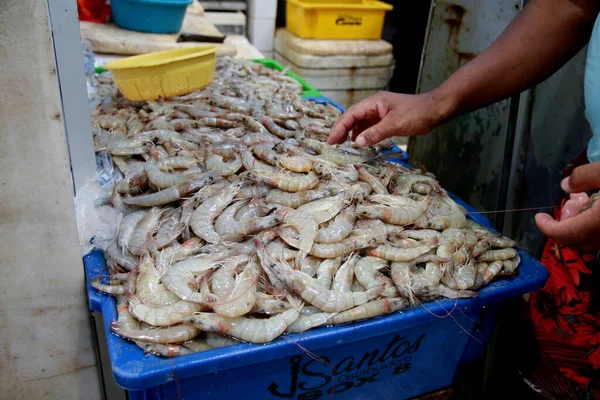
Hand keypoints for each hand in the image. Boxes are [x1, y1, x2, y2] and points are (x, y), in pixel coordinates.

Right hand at [327, 91, 448, 146]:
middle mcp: (374, 106)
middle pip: (352, 118)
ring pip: (359, 123)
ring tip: (343, 146)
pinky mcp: (385, 120)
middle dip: (341, 130)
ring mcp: (379, 113)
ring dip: (351, 134)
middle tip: (332, 145)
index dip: (339, 127)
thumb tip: (357, 143)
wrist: (435, 110)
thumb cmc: (417, 113)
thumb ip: (375, 133)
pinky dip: (363, 136)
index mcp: (374, 102)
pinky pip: (369, 127)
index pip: (351, 114)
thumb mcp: (394, 125)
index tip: (331, 140)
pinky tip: (360, 144)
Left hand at [535, 161, 599, 250]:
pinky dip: (595, 223)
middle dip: (567, 222)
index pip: (564, 234)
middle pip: (577, 241)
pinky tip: (598, 203)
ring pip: (592, 240)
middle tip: (573, 199)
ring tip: (587, 197)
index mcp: (598, 222)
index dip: (547, 227)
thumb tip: (565, 186)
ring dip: (582, 222)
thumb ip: (585, 177)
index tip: (539, 217)